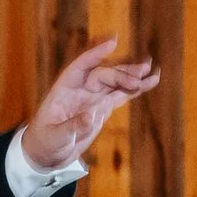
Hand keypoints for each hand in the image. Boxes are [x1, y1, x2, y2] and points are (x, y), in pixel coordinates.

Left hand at [22, 36, 160, 169]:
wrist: (48, 154)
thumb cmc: (45, 142)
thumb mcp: (55, 137)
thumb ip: (72, 127)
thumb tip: (91, 116)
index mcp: (64, 89)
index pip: (81, 66)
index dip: (96, 54)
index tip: (113, 43)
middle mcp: (80, 90)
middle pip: (104, 75)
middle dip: (121, 74)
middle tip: (137, 79)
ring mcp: (93, 98)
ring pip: (116, 82)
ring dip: (132, 77)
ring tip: (152, 73)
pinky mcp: (103, 109)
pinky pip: (122, 95)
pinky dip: (136, 90)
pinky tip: (151, 82)